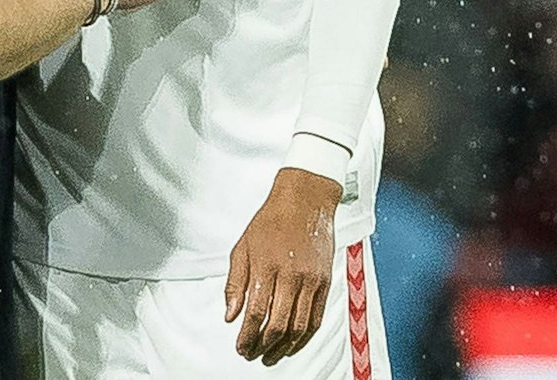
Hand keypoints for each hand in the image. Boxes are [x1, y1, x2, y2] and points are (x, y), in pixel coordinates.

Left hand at [224, 168, 340, 365]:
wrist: (306, 201)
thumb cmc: (271, 221)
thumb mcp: (243, 247)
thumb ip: (235, 283)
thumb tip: (230, 315)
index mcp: (267, 265)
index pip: (256, 312)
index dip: (247, 336)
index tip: (240, 346)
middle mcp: (291, 275)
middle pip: (278, 324)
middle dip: (263, 346)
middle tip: (252, 354)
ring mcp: (311, 280)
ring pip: (299, 327)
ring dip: (284, 347)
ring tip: (270, 356)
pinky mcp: (325, 282)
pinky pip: (316, 318)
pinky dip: (305, 337)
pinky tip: (293, 344)